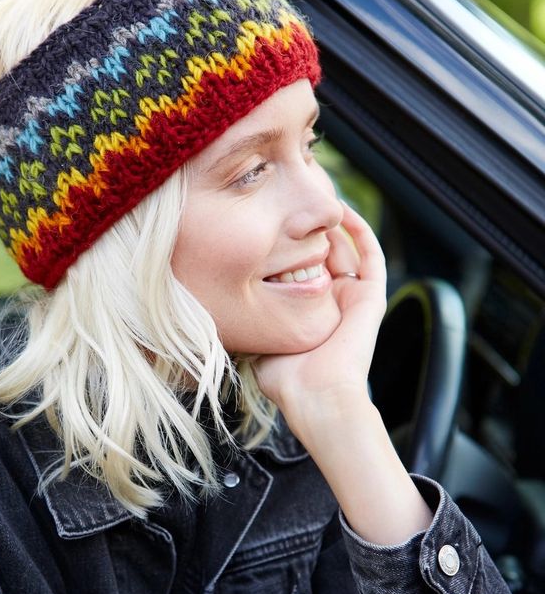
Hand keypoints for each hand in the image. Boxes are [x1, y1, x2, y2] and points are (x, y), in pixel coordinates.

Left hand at [253, 202, 386, 437]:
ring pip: (346, 249)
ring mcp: (354, 298)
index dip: (289, 244)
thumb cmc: (285, 377)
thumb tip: (222, 303)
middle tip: (292, 201)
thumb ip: (249, 319)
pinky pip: (370, 254)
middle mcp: (334, 302)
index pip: (301, 268)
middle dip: (309, 227)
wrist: (316, 395)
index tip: (268, 222)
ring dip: (331, 223)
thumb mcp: (260, 340)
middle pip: (323, 252)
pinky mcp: (371, 296)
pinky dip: (359, 230)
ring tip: (316, 197)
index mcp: (310, 312)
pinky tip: (341, 211)